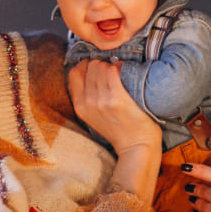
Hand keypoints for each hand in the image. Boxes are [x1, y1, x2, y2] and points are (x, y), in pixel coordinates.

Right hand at [68, 60, 160, 202]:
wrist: (136, 146)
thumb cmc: (118, 129)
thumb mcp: (93, 116)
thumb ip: (86, 96)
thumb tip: (88, 69)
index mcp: (79, 106)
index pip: (74, 72)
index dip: (86, 65)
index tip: (96, 67)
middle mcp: (88, 102)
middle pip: (90, 66)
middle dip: (101, 65)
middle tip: (112, 71)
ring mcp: (101, 101)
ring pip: (101, 66)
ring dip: (111, 66)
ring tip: (120, 73)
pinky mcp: (117, 98)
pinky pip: (114, 71)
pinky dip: (120, 67)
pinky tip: (126, 72)